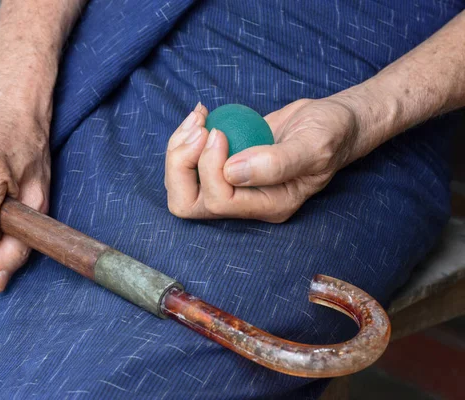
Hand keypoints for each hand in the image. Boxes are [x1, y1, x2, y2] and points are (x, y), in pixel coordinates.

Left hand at [165, 98, 359, 221]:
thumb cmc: (331, 133)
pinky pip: (188, 163)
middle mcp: (245, 201)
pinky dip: (185, 137)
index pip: (219, 200)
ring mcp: (232, 184)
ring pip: (181, 184)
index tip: (220, 132)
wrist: (330, 122)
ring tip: (199, 118)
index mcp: (269, 205)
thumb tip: (232, 171)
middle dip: (180, 164)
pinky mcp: (223, 166)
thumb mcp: (314, 145)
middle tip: (199, 129)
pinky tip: (202, 114)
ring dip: (178, 149)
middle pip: (187, 202)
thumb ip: (277, 162)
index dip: (209, 166)